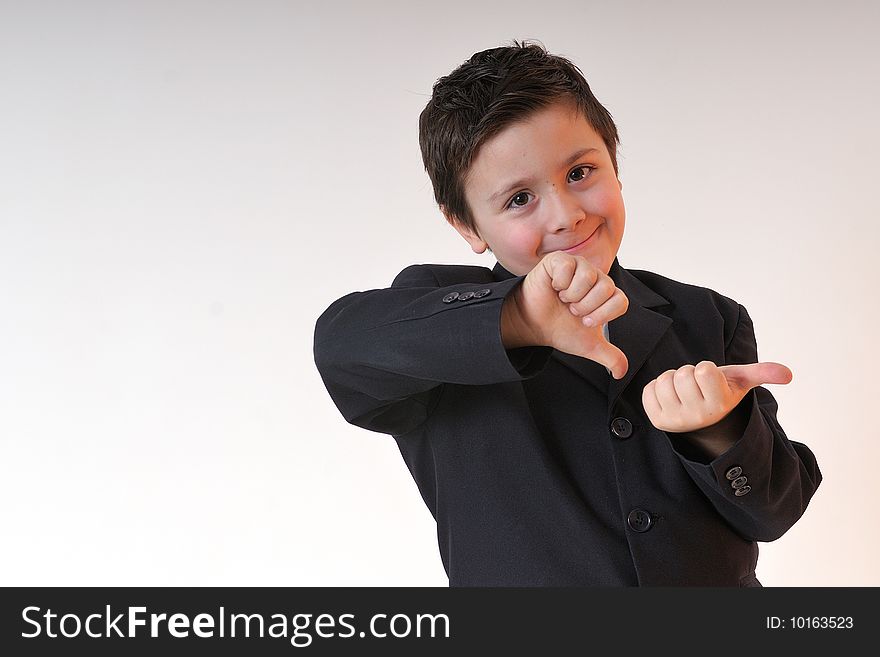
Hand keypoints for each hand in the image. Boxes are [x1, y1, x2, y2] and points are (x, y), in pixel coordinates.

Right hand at [501, 251, 628, 377]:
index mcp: (607, 293)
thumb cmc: (560, 329)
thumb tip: (621, 372)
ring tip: (563, 299)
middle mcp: (596, 277)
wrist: (534, 324)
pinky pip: (568, 267)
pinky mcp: (560, 260)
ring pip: (588, 276)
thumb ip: (609, 357)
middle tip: (572, 310)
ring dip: (572, 295)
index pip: (620, 300)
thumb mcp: (588, 346)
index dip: (603, 314)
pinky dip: (559, 283)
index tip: (586, 321)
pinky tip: (554, 288)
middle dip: (586, 306)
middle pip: (605, 288)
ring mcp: (578, 266)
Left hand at [642, 361, 792, 432]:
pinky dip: (656, 389)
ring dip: (671, 380)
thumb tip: (788, 374)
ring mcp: (676, 420)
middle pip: (682, 374)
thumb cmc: (719, 393)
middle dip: (687, 373)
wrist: (701, 421)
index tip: (709, 379)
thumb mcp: (740, 382)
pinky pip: (648, 390)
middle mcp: (698, 415)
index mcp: (719, 403)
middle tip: (695, 385)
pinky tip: (670, 397)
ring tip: (683, 391)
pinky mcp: (657, 420)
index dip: (704, 369)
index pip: (703, 370)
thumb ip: (762, 374)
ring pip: (663, 381)